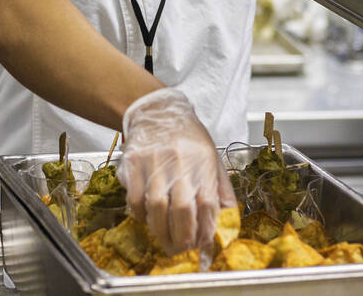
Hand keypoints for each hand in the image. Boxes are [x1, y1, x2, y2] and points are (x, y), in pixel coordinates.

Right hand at [118, 88, 235, 259]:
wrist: (158, 113)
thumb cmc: (188, 138)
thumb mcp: (213, 158)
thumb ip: (221, 189)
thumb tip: (229, 220)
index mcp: (203, 164)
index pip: (207, 204)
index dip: (204, 229)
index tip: (202, 244)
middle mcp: (180, 164)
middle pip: (181, 210)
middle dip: (182, 237)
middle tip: (181, 249)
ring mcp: (155, 165)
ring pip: (156, 208)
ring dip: (160, 231)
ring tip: (164, 239)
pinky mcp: (134, 166)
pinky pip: (135, 200)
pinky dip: (140, 216)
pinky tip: (147, 218)